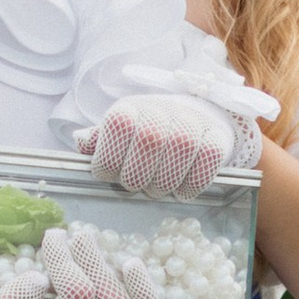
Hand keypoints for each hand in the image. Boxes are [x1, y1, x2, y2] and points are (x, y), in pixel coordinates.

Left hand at [79, 93, 258, 195]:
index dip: (107, 163)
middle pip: (141, 163)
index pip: (114, 139)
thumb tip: (83, 142)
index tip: (109, 171)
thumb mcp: (119, 129)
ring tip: (158, 183)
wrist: (196, 114)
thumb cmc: (149, 128)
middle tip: (137, 181)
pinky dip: (188, 188)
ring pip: (170, 174)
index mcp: (130, 109)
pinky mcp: (216, 141)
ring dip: (161, 188)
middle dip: (135, 181)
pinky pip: (200, 176)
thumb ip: (99, 138)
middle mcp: (162, 113)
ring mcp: (191, 127)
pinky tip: (181, 184)